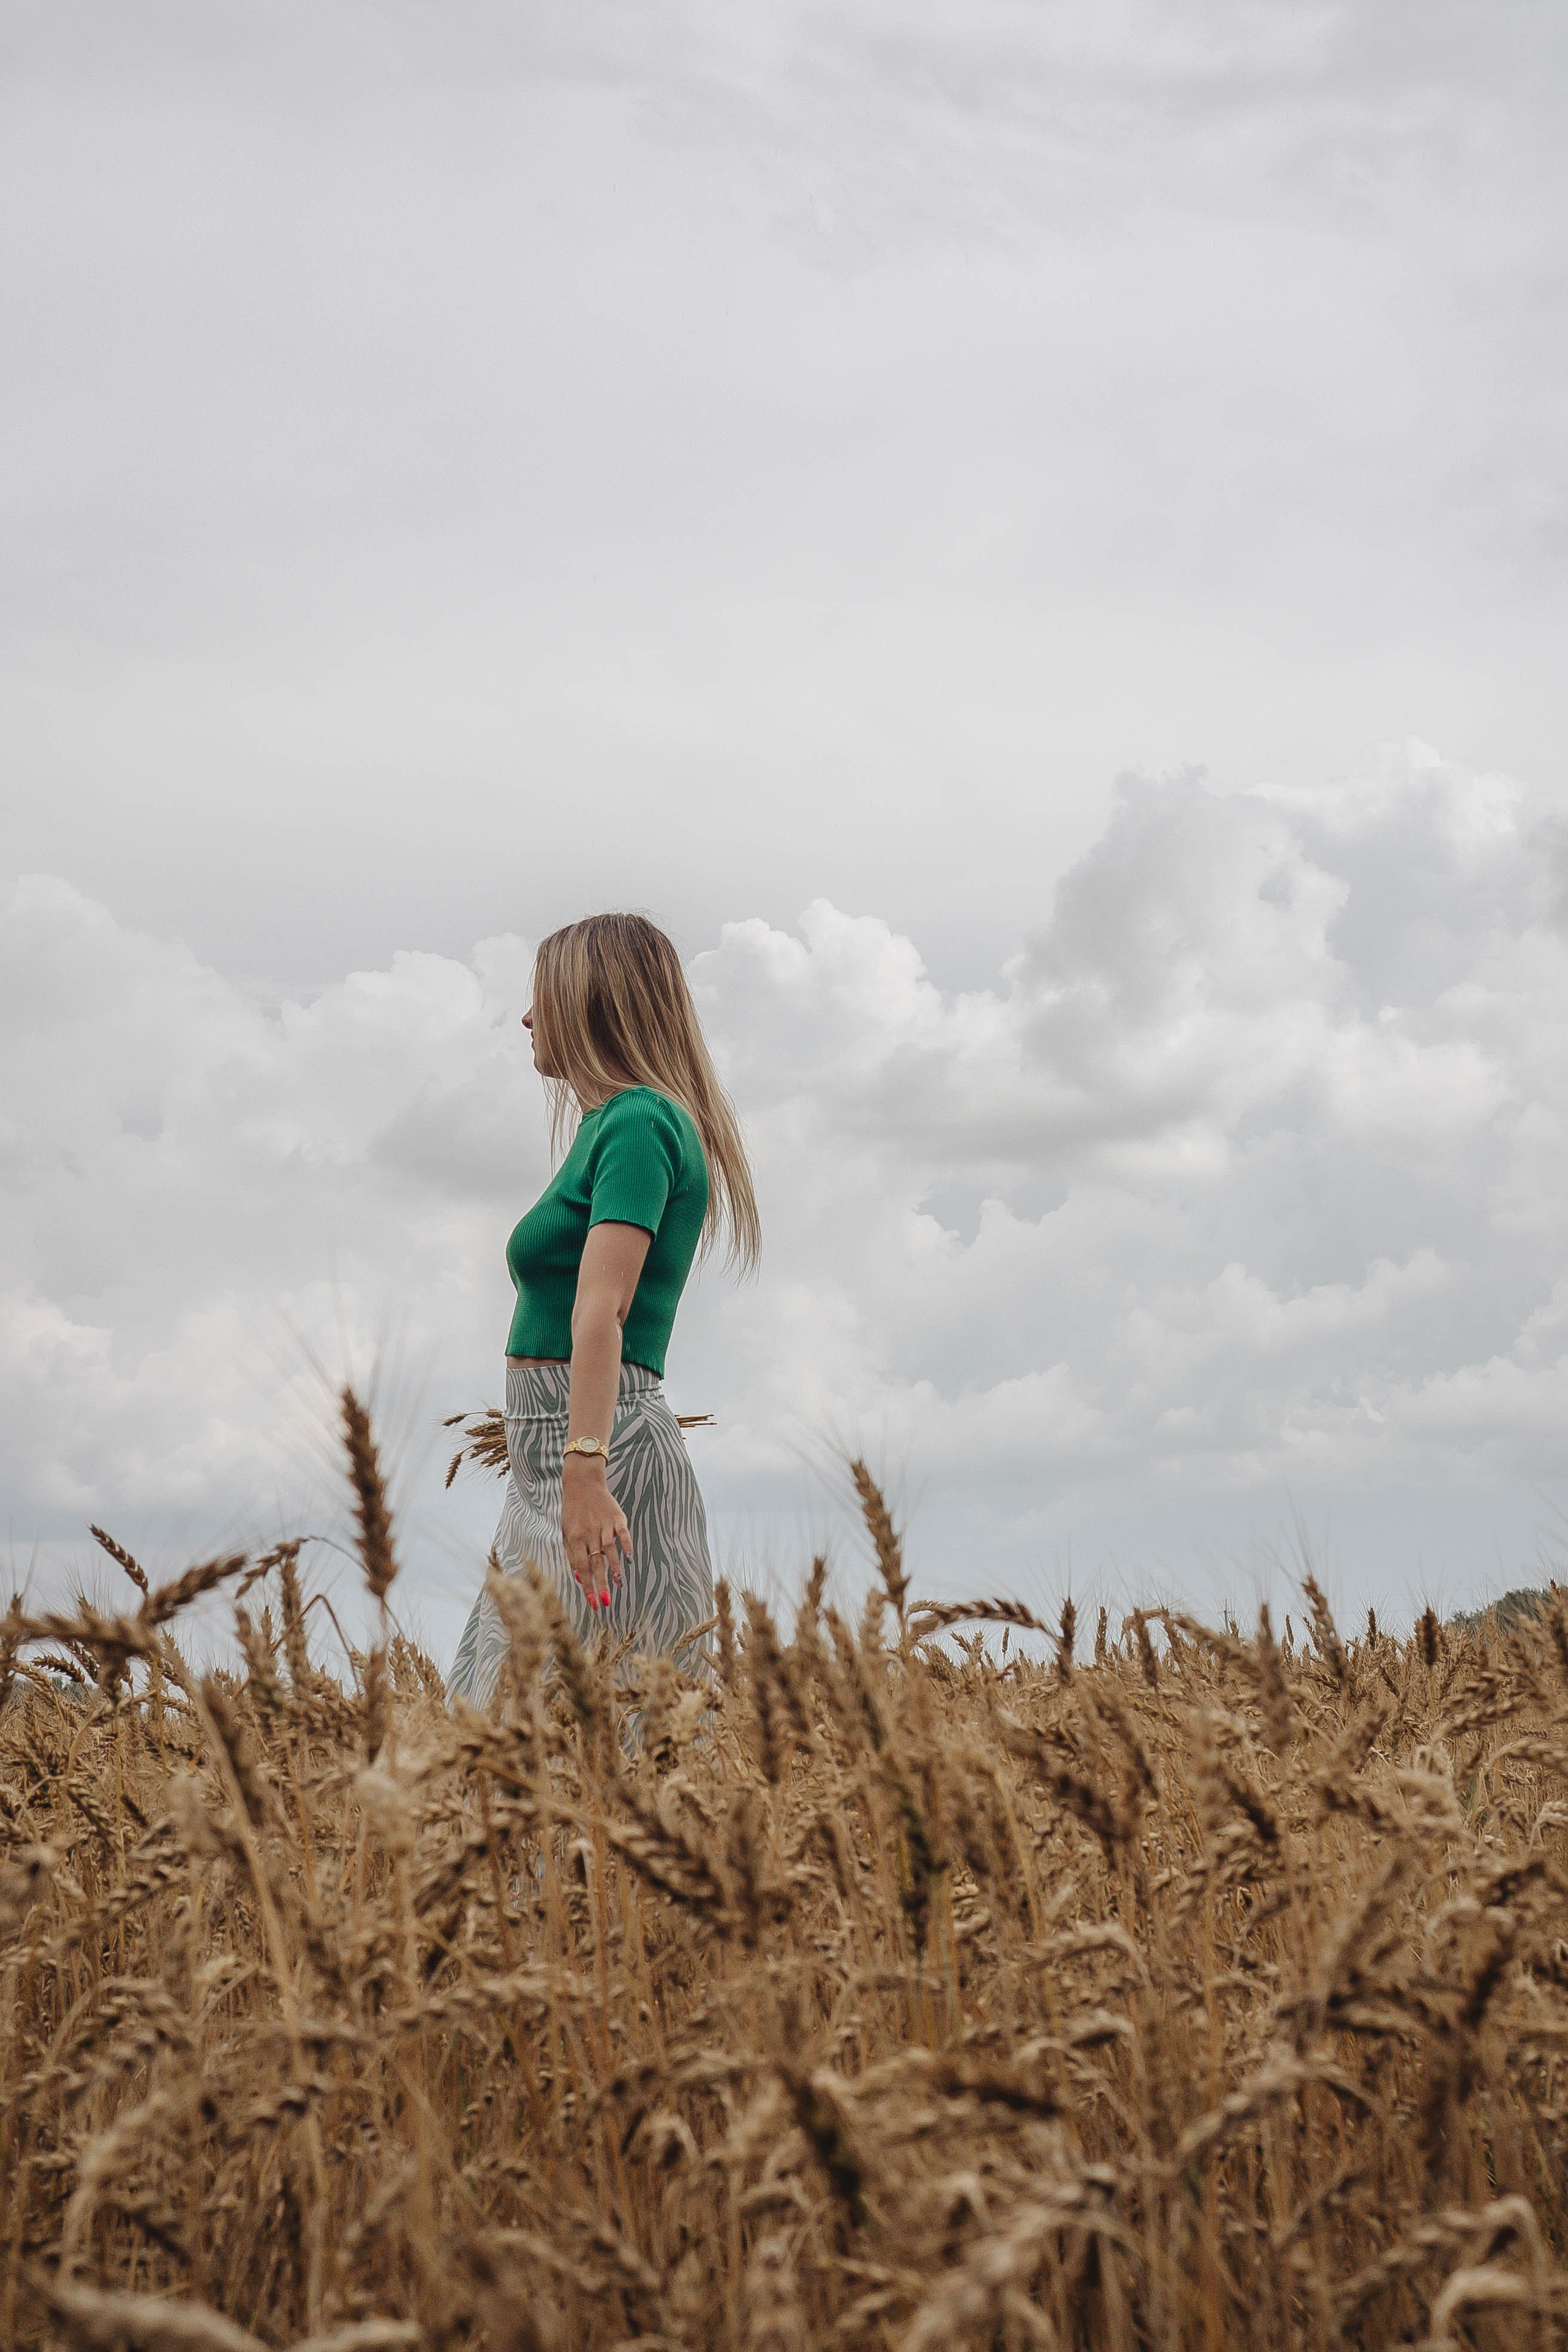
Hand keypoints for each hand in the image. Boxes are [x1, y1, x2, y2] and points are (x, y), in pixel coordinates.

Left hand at [561, 1457, 631, 1609]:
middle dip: (601, 1584)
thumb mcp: (566, 1532)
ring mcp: (604, 1525)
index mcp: (575, 1539)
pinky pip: (623, 1534)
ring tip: (619, 1585)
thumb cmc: (573, 1512)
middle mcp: (590, 1534)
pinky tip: (629, 1560)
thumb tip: (579, 1578)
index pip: (581, 1568)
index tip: (593, 1603)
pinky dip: (627, 1546)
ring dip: (614, 1568)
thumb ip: (572, 1554)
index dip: (587, 1586)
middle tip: (605, 1603)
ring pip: (610, 1550)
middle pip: (596, 1564)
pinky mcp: (618, 1518)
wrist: (583, 1483)